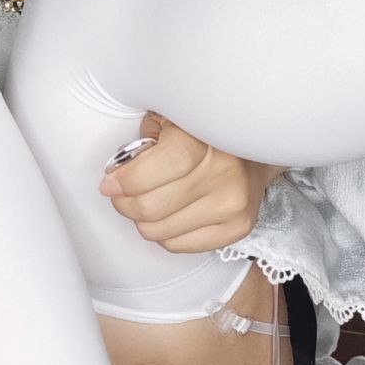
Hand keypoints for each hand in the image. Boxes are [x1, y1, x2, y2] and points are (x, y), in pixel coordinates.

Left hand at [99, 113, 273, 253]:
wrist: (254, 151)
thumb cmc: (203, 133)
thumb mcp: (171, 119)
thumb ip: (146, 138)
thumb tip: (118, 173)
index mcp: (203, 138)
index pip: (153, 170)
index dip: (126, 180)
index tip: (109, 183)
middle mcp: (223, 172)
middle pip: (151, 207)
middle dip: (124, 202)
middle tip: (121, 193)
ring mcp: (232, 204)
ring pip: (159, 231)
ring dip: (142, 220)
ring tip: (147, 201)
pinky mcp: (237, 228)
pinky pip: (178, 245)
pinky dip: (163, 233)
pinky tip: (169, 214)